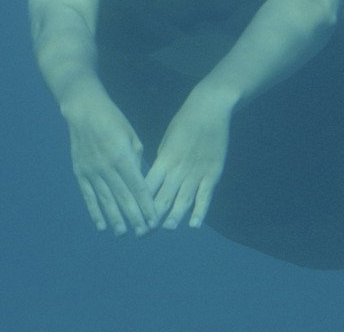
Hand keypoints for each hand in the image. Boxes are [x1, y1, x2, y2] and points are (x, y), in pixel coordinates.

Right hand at [63, 96, 156, 235]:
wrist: (83, 110)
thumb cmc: (113, 120)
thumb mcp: (132, 137)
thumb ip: (136, 162)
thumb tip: (140, 185)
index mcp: (122, 157)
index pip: (138, 188)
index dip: (147, 207)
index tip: (154, 222)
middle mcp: (106, 167)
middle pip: (123, 197)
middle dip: (134, 217)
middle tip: (143, 233)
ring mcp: (91, 171)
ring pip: (105, 200)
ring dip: (115, 218)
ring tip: (123, 233)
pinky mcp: (80, 172)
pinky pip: (88, 195)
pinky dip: (94, 211)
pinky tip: (101, 225)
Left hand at [145, 93, 232, 228]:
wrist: (209, 110)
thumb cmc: (184, 124)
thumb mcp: (166, 141)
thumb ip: (161, 162)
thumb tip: (153, 180)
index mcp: (163, 160)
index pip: (147, 186)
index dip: (139, 204)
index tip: (131, 217)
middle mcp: (177, 169)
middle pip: (162, 197)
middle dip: (152, 217)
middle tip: (142, 234)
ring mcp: (196, 172)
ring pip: (182, 199)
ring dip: (173, 216)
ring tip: (165, 229)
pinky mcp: (212, 174)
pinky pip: (204, 196)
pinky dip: (199, 211)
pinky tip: (193, 224)